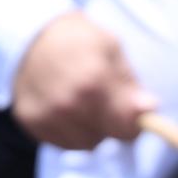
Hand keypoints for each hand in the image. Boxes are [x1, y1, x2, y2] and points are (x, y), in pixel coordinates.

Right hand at [10, 11, 157, 149]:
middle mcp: (67, 104)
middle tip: (100, 97)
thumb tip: (148, 109)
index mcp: (93, 82)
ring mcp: (46, 115)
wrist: (30, 33)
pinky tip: (63, 106)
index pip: (126, 129)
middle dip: (109, 122)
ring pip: (84, 144)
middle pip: (106, 138)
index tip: (130, 111)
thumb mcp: (111, 47)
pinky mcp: (30, 121)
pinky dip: (68, 130)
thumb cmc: (78, 38)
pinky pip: (62, 143)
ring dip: (89, 129)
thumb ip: (129, 82)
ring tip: (80, 101)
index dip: (133, 123)